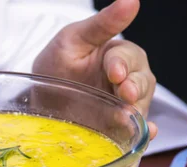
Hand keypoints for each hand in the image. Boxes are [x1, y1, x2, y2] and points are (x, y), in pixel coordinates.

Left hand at [32, 0, 157, 138]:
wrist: (38, 101)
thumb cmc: (56, 65)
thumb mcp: (73, 39)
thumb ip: (102, 24)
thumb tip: (131, 0)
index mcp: (116, 55)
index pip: (128, 57)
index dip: (122, 64)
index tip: (113, 71)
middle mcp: (125, 80)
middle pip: (142, 81)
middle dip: (134, 87)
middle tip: (124, 93)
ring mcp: (122, 105)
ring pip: (141, 105)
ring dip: (137, 110)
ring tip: (126, 115)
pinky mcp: (117, 127)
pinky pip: (136, 130)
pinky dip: (144, 132)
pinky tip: (148, 133)